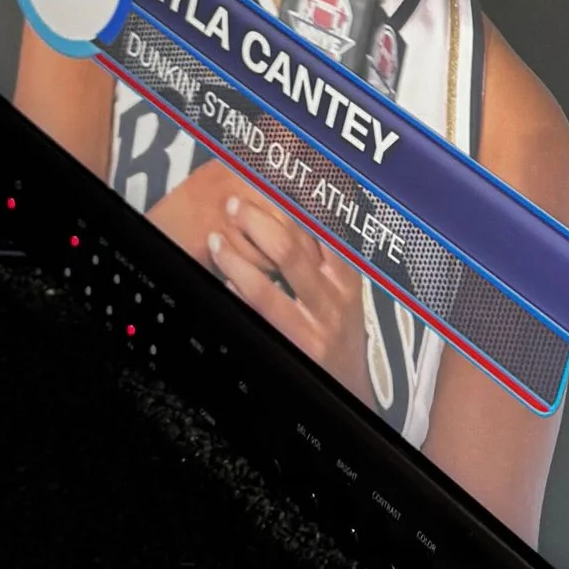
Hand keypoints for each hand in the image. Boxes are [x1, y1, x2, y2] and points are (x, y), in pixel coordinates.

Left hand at [152, 162, 369, 395]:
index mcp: (347, 273)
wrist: (352, 393)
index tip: (270, 175)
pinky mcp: (302, 344)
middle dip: (261, 217)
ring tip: (216, 239)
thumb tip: (290, 212)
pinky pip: (266, 310)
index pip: (322, 224)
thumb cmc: (340, 337)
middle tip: (233, 202)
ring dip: (240, 253)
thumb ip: (319, 257)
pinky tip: (224, 282)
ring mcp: (319, 320)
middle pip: (297, 243)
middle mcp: (336, 293)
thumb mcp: (342, 294)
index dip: (295, 197)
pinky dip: (242, 290)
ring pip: (276, 276)